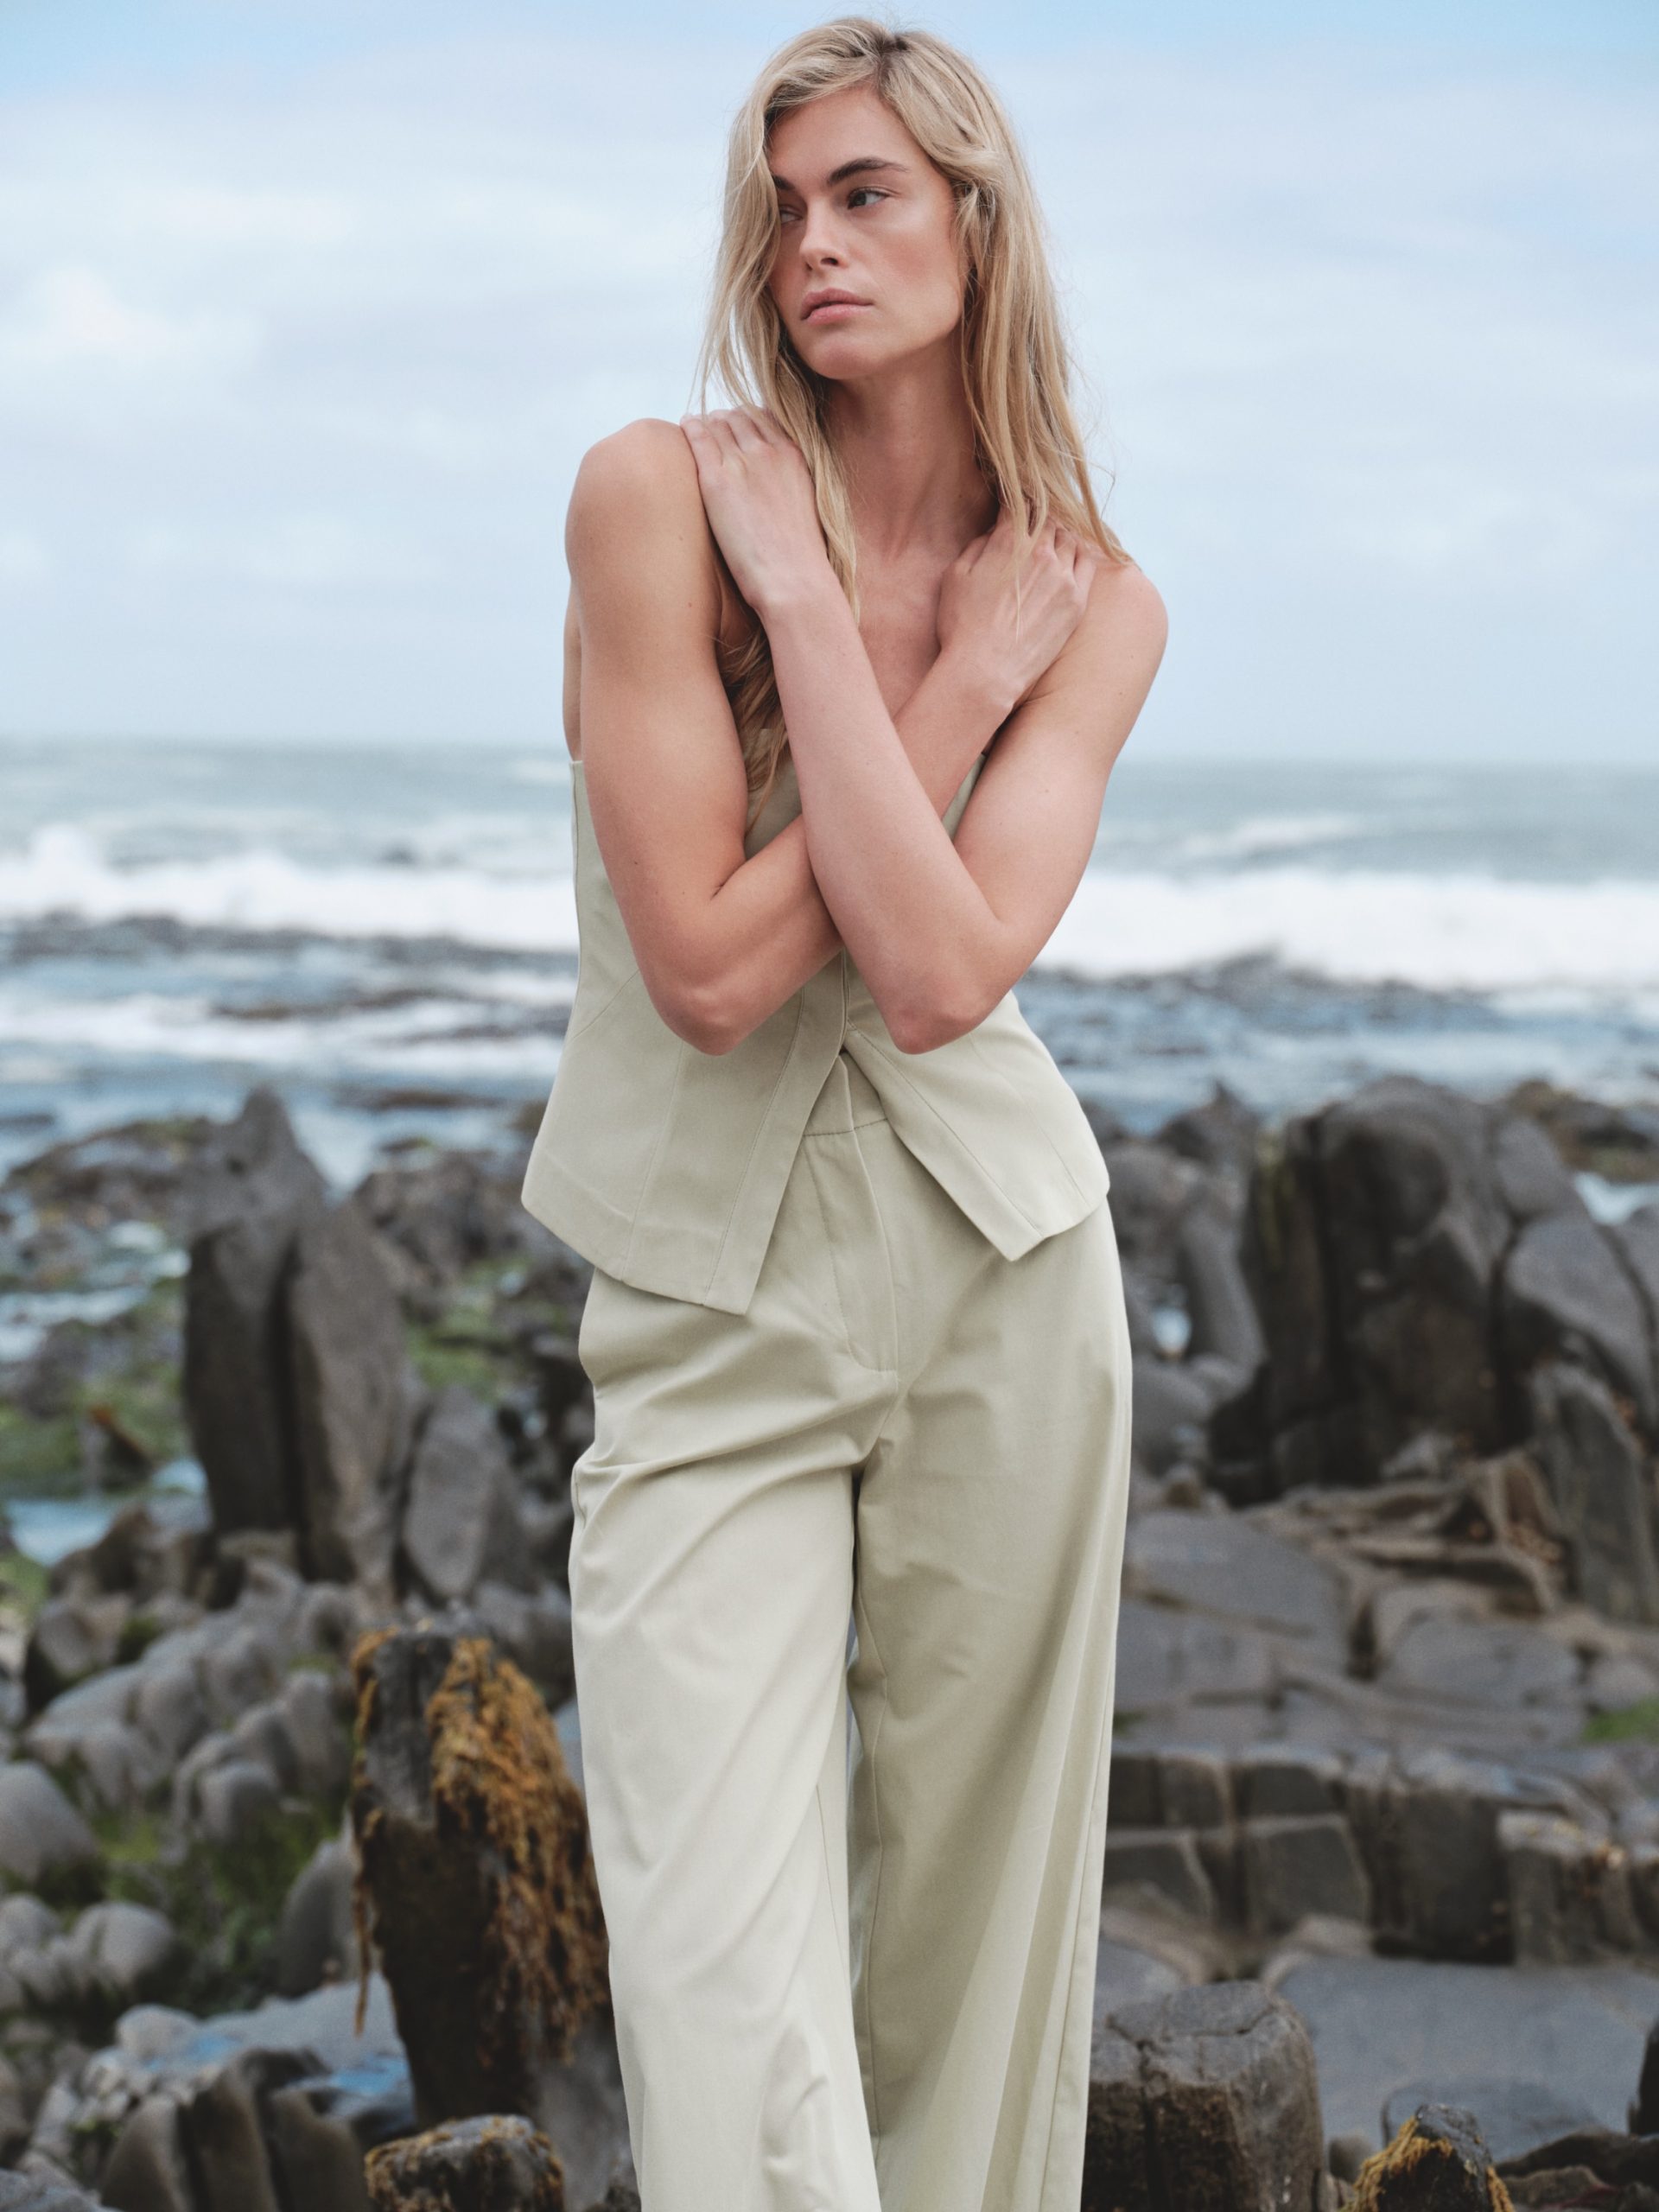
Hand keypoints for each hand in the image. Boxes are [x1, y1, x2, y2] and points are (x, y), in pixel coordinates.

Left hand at [678, 407, 833, 619]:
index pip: (763, 418)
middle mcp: (768, 452)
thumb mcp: (806, 507)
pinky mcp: (717, 480)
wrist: (794, 580)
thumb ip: (791, 485)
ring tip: (695, 430)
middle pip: (738, 417)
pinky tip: (683, 427)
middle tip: (710, 430)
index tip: (734, 429)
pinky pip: (698, 437)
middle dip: (723, 420)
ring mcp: (742, 463)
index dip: (745, 421)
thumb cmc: (799, 559)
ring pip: (717, 423)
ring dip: (706, 423)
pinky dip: (690, 427)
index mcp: (793, 456)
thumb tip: (777, 492)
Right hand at [936, 509, 1102, 714]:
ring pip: (1070, 538)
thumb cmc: (962, 627)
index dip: (1013, 503)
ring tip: (1051, 543)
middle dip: (1039, 519)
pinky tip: (1073, 558)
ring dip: (1061, 536)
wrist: (986, 672)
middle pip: (1049, 519)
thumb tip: (994, 533)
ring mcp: (1063, 576)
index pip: (1018, 506)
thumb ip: (977, 546)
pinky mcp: (1077, 601)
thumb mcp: (955, 577)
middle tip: (1033, 526)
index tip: (1011, 509)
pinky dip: (1081, 553)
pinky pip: (1088, 563)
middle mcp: (1041, 552)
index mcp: (1009, 541)